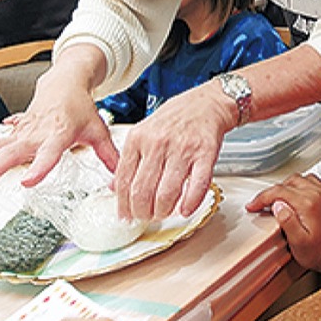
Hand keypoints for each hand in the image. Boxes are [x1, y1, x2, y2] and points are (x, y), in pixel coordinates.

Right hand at [0, 50, 117, 192]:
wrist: (65, 83)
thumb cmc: (81, 110)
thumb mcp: (98, 131)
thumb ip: (108, 155)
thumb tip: (120, 179)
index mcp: (58, 135)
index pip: (49, 154)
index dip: (39, 167)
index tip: (28, 182)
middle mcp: (36, 134)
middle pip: (11, 153)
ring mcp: (21, 132)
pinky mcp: (13, 131)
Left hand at [113, 80, 235, 220]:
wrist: (207, 102)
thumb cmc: (175, 118)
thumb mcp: (143, 132)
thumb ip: (129, 159)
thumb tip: (114, 187)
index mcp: (138, 138)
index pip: (123, 180)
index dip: (123, 205)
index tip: (126, 216)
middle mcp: (158, 143)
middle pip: (142, 191)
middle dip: (142, 213)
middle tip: (146, 218)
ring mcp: (182, 149)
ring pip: (167, 193)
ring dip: (163, 211)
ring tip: (164, 214)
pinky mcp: (206, 154)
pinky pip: (197, 186)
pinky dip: (190, 204)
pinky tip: (185, 210)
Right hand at [247, 174, 320, 272]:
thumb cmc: (317, 251)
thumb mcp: (297, 242)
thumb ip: (287, 222)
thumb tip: (277, 206)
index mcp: (308, 204)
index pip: (279, 192)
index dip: (262, 198)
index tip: (253, 205)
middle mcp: (317, 195)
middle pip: (287, 183)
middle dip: (272, 192)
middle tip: (262, 204)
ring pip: (298, 179)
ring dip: (285, 187)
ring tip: (276, 199)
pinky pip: (310, 180)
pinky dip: (298, 185)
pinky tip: (294, 194)